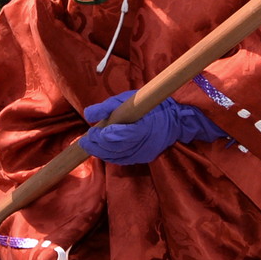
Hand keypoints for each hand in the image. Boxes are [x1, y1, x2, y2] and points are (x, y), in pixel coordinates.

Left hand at [78, 91, 225, 166]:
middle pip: (115, 149)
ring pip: (116, 157)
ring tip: (90, 144)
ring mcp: (143, 153)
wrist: (175, 119)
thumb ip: (108, 107)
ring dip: (101, 152)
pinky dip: (110, 156)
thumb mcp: (129, 99)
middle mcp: (143, 143)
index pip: (119, 136)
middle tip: (85, 140)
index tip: (91, 132)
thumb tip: (88, 115)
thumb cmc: (150, 105)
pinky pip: (122, 160)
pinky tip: (102, 150)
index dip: (102, 136)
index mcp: (142, 126)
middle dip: (97, 145)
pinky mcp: (143, 158)